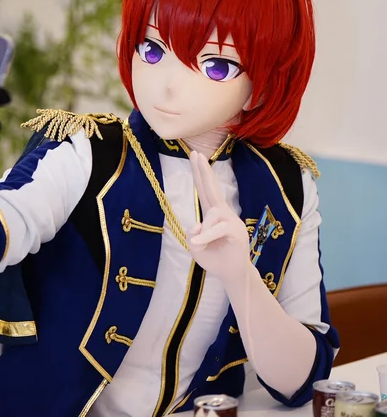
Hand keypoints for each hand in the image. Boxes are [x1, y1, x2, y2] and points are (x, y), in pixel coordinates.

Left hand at [188, 150, 251, 285]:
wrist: (231, 274)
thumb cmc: (215, 258)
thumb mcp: (196, 248)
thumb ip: (192, 236)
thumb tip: (198, 225)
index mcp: (212, 214)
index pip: (204, 189)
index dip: (200, 173)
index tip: (196, 155)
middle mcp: (222, 213)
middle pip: (211, 189)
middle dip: (204, 171)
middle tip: (196, 154)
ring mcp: (231, 221)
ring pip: (212, 214)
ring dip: (204, 231)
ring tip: (200, 245)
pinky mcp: (236, 231)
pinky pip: (218, 228)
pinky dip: (207, 236)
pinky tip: (200, 244)